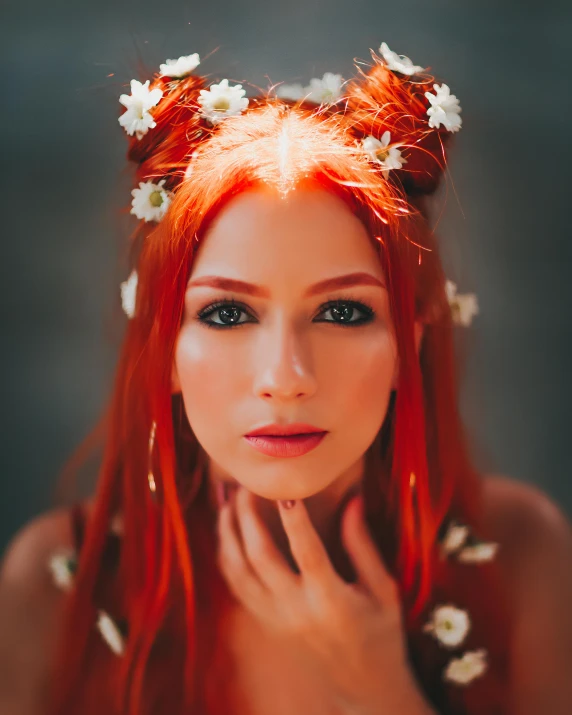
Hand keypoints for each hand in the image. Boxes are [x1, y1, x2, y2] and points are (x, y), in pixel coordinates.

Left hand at [216, 486, 433, 714]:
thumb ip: (363, 544)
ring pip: (239, 571)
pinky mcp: (266, 623)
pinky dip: (227, 556)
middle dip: (248, 517)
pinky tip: (227, 531)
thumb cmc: (381, 632)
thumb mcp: (383, 589)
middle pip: (261, 558)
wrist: (363, 686)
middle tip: (246, 485)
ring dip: (228, 533)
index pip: (308, 553)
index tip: (286, 489)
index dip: (295, 520)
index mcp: (332, 602)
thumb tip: (353, 499)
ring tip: (227, 501)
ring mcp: (276, 619)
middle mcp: (297, 611)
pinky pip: (237, 586)